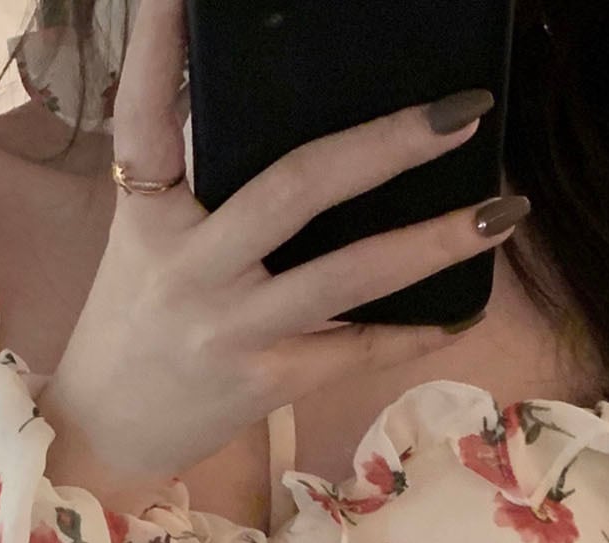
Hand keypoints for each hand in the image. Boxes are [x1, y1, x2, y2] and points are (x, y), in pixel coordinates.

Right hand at [40, 0, 517, 495]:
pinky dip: (413, 331)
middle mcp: (190, 266)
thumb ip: (195, 174)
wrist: (107, 430)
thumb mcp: (147, 236)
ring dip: (431, 243)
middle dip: (385, 146)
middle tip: (460, 113)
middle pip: (294, 187)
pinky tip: (463, 309)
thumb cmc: (138, 318)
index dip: (160, 46)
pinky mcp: (265, 382)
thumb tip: (253, 98)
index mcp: (150, 212)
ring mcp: (231, 328)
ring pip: (345, 276)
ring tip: (501, 210)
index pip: (145, 116)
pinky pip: (354, 350)